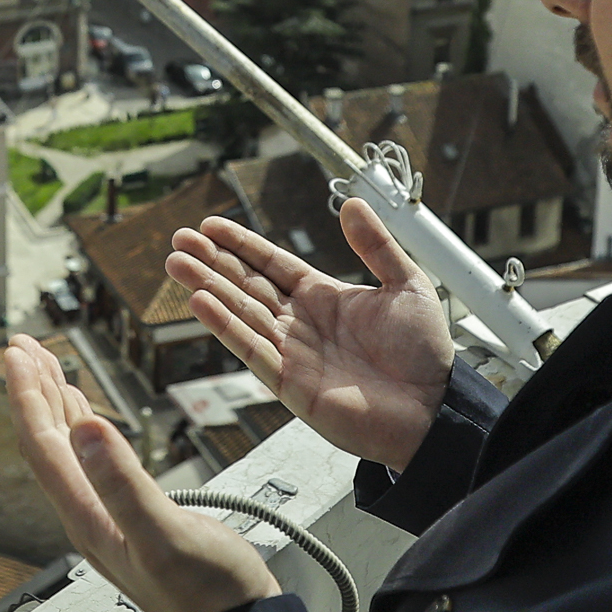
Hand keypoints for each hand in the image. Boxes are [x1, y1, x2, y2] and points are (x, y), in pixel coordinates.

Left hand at [3, 333, 279, 611]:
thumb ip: (123, 483)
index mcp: (90, 517)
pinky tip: (89, 419)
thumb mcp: (167, 534)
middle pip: (46, 444)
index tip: (18, 352)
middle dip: (33, 391)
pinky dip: (85, 429)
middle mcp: (90, 517)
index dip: (28, 394)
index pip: (43, 444)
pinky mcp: (132, 520)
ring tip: (46, 368)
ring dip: (55, 406)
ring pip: (68, 452)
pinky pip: (93, 464)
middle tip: (22, 346)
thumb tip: (85, 430)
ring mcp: (110, 519)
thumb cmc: (211, 595)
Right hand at [167, 196, 456, 474]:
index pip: (271, 264)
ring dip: (207, 288)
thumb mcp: (406, 285)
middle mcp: (301, 324)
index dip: (241, 244)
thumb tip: (353, 202)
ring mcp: (292, 354)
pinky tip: (200, 303)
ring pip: (241, 313)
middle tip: (178, 240)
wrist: (435, 409)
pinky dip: (225, 326)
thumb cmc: (425, 354)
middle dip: (211, 262)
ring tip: (176, 263)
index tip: (210, 225)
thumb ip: (375, 245)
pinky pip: (251, 349)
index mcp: (324, 297)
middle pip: (246, 285)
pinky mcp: (290, 384)